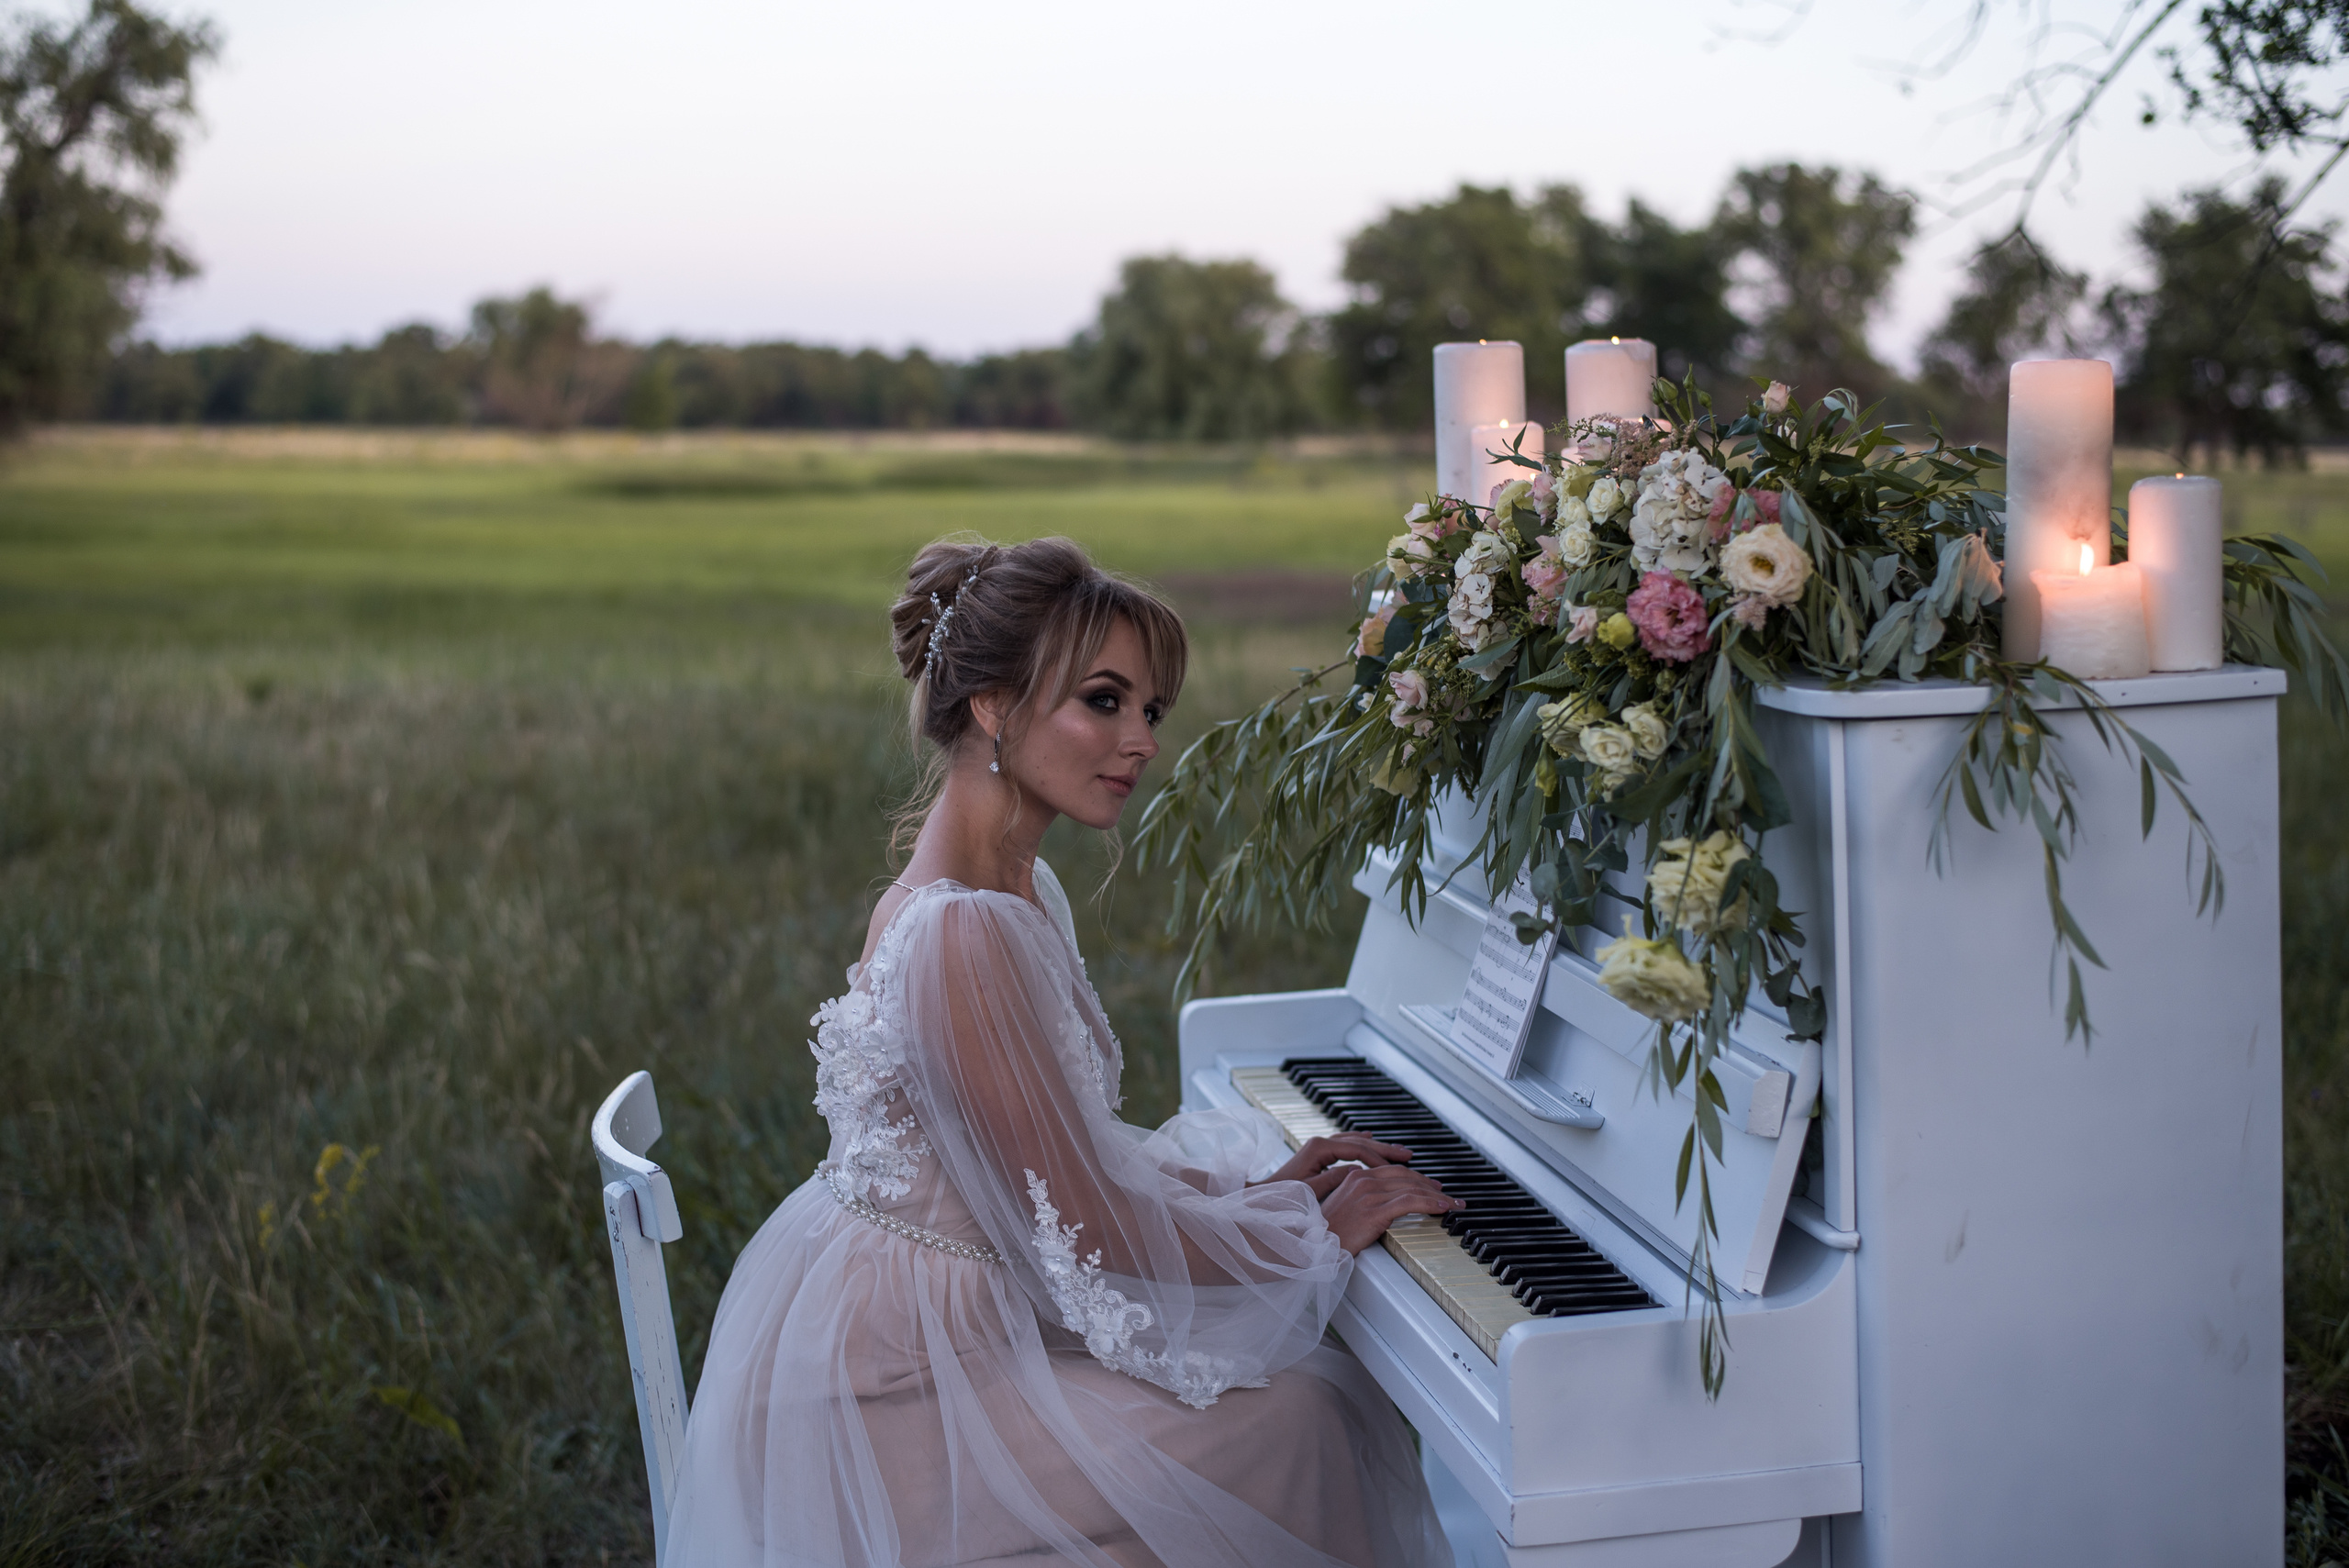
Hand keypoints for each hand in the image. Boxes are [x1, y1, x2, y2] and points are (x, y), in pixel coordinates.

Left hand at [1257, 1134, 1415, 1199]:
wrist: (1264, 1197)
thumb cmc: (1284, 1198)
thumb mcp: (1310, 1191)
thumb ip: (1333, 1179)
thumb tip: (1357, 1170)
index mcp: (1319, 1148)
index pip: (1358, 1149)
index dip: (1380, 1158)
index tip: (1399, 1167)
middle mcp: (1320, 1142)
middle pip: (1360, 1141)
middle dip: (1385, 1148)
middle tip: (1408, 1155)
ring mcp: (1320, 1146)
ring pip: (1356, 1142)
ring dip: (1377, 1147)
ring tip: (1399, 1152)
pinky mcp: (1319, 1154)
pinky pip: (1348, 1146)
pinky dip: (1363, 1146)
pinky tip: (1374, 1147)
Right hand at [1319, 1165, 1463, 1254]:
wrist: (1310, 1244)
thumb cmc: (1325, 1232)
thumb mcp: (1342, 1207)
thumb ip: (1360, 1198)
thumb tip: (1384, 1203)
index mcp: (1355, 1176)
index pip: (1394, 1171)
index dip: (1417, 1177)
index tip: (1432, 1186)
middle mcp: (1363, 1180)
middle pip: (1406, 1176)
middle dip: (1431, 1184)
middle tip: (1448, 1195)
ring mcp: (1369, 1194)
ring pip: (1412, 1187)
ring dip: (1438, 1195)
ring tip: (1453, 1203)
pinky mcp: (1374, 1210)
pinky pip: (1410, 1202)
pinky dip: (1431, 1203)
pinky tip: (1443, 1207)